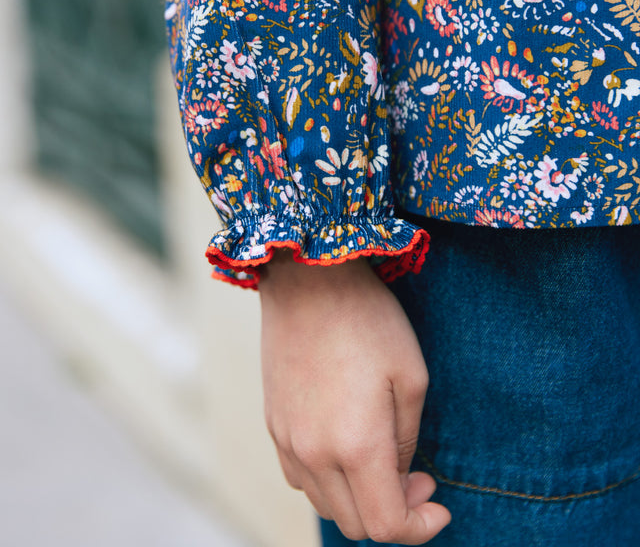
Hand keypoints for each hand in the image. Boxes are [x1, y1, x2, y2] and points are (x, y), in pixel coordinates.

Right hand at [259, 250, 451, 543]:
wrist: (308, 278)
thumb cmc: (367, 319)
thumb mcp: (411, 377)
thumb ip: (407, 442)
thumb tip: (401, 479)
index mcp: (355, 445)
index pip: (387, 526)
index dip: (420, 528)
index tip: (438, 504)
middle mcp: (314, 453)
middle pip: (355, 524)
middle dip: (393, 514)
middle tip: (417, 477)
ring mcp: (287, 441)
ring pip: (326, 505)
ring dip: (359, 499)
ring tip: (383, 459)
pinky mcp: (272, 424)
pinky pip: (301, 478)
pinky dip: (329, 480)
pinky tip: (347, 445)